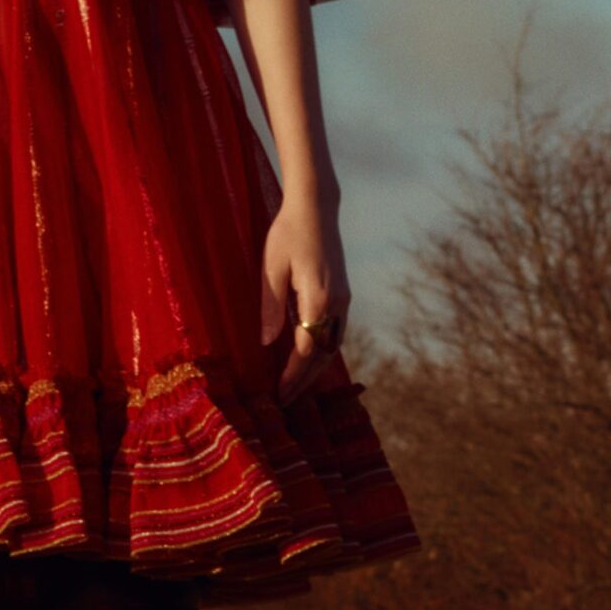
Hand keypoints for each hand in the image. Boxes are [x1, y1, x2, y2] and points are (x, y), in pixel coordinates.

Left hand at [261, 198, 350, 405]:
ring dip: (315, 369)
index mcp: (318, 299)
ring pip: (333, 346)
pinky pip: (336, 333)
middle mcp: (337, 304)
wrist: (316, 208)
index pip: (306, 349)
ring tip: (295, 387)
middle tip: (285, 401)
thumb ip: (270, 307)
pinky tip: (308, 360)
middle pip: (324, 354)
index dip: (293, 374)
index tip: (278, 393)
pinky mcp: (344, 295)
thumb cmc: (288, 233)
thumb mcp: (271, 268)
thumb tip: (266, 342)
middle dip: (304, 380)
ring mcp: (344, 300)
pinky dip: (323, 352)